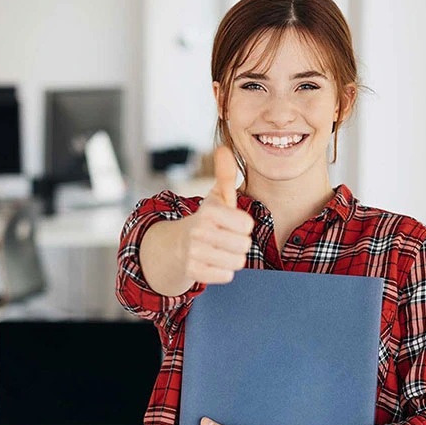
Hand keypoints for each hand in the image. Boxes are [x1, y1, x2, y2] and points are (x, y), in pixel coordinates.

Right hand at [179, 145, 255, 284]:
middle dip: (239, 243)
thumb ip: (225, 175)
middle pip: (244, 246)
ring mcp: (194, 253)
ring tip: (220, 249)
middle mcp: (199, 232)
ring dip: (233, 257)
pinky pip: (227, 276)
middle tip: (226, 238)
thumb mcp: (217, 196)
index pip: (247, 225)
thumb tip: (223, 148)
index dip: (243, 225)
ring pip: (237, 262)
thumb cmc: (207, 219)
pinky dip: (223, 271)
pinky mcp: (193, 272)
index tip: (231, 222)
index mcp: (209, 212)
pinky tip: (213, 261)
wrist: (178, 245)